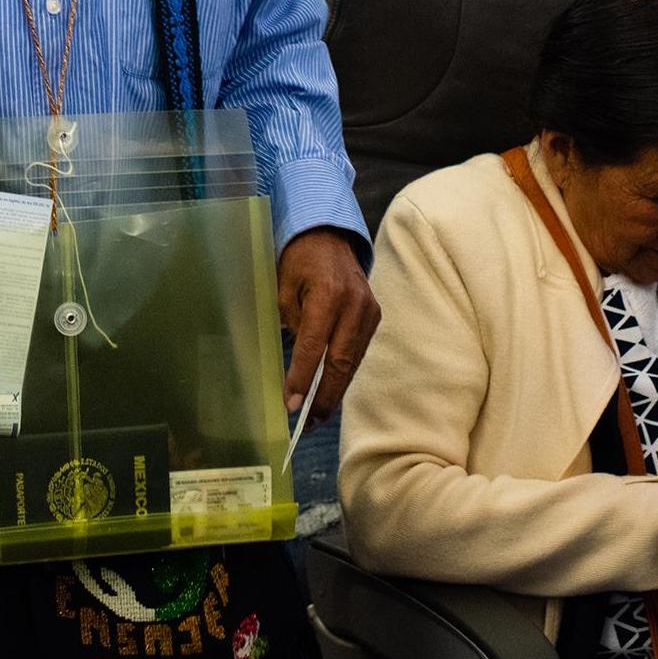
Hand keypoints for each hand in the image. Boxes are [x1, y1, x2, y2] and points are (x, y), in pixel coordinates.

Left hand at [276, 227, 379, 424]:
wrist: (329, 235)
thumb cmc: (298, 261)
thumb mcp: (282, 287)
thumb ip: (291, 324)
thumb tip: (293, 366)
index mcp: (327, 292)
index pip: (314, 346)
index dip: (302, 377)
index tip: (291, 404)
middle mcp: (354, 303)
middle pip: (341, 361)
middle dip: (324, 396)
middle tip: (307, 423)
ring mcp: (369, 310)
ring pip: (353, 361)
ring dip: (335, 390)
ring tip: (317, 415)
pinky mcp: (375, 315)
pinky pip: (359, 351)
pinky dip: (344, 373)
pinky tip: (330, 390)